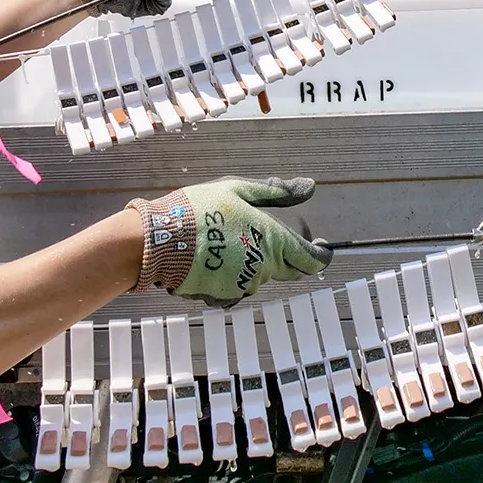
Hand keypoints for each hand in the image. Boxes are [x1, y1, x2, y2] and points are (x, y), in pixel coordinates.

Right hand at [129, 177, 332, 304]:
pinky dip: (232, 274)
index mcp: (273, 239)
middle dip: (284, 256)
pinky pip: (237, 287)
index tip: (322, 248)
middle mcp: (264, 266)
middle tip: (262, 237)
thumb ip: (277, 192)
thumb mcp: (239, 190)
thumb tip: (310, 187)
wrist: (159, 239)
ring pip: (260, 277)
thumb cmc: (199, 208)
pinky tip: (214, 257)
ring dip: (253, 263)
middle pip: (287, 269)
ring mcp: (244, 284)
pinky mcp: (224, 295)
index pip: (311, 259)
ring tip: (226, 241)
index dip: (321, 256)